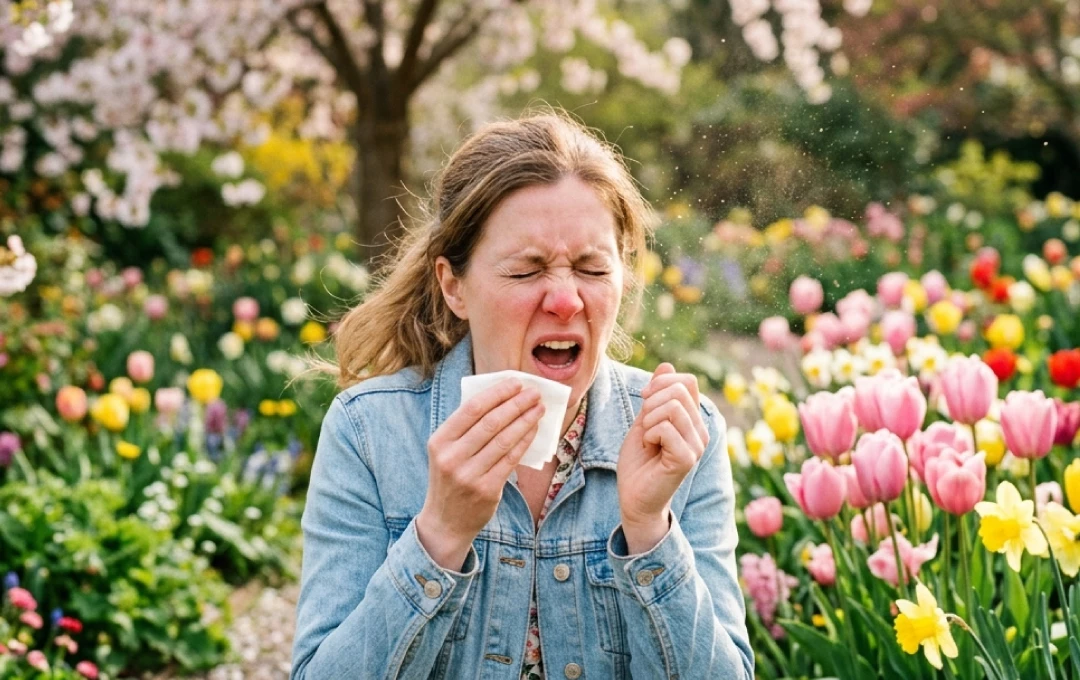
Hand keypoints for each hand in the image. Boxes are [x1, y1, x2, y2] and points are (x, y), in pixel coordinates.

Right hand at [416, 378, 544, 569]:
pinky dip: (525, 441)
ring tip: (539, 408)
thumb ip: (465, 428)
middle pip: (491, 422)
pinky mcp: (487, 489)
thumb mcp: (446, 452)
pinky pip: (511, 459)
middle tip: (533, 393)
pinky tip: (534, 430)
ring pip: (504, 440)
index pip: (471, 409)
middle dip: (516, 404)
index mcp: (439, 441)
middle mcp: (452, 457)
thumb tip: (501, 398)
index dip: (496, 394)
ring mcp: (469, 475)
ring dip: (525, 420)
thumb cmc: (450, 478)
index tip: (515, 382)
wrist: (446, 521)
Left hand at [616, 363, 708, 551]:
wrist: (634, 496)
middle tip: (645, 427)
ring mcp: (697, 445)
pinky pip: (666, 428)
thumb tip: (667, 365)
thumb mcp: (645, 419)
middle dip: (651, 403)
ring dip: (649, 420)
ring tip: (649, 439)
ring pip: (672, 407)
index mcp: (693, 419)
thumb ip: (656, 395)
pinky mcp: (687, 458)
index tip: (645, 398)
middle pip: (678, 390)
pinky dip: (650, 435)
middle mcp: (700, 430)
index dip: (661, 382)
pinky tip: (651, 450)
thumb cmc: (639, 461)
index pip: (687, 381)